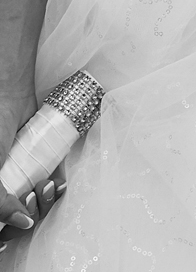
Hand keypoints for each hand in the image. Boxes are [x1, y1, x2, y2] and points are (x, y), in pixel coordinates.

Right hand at [0, 92, 64, 241]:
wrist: (10, 95)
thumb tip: (24, 222)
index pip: (2, 226)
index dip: (8, 231)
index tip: (18, 226)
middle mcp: (4, 186)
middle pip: (18, 219)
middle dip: (31, 211)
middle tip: (33, 196)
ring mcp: (20, 176)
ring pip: (35, 205)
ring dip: (44, 202)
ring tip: (44, 186)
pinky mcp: (37, 164)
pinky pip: (47, 186)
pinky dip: (55, 190)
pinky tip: (58, 186)